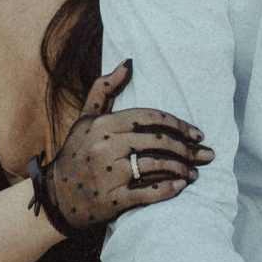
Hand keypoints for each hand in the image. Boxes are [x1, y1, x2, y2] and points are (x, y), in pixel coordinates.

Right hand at [36, 62, 213, 230]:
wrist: (55, 196)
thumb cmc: (75, 153)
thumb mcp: (86, 118)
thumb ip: (105, 88)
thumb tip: (129, 61)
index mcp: (103, 124)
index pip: (150, 118)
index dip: (178, 125)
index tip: (197, 133)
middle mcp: (106, 146)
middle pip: (158, 142)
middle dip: (188, 149)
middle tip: (206, 155)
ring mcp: (109, 174)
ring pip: (156, 166)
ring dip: (182, 169)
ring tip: (195, 173)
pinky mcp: (112, 200)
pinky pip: (148, 193)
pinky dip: (168, 190)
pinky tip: (181, 186)